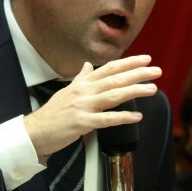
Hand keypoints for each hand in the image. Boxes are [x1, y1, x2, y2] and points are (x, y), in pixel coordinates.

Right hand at [23, 55, 160, 158]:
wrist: (35, 131)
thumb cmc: (53, 113)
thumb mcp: (67, 90)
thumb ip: (81, 77)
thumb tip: (88, 65)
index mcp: (83, 82)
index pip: (110, 68)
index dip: (129, 63)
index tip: (146, 59)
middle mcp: (84, 91)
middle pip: (115, 79)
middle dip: (138, 74)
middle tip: (156, 71)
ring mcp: (83, 106)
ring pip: (113, 95)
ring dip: (134, 91)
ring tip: (152, 89)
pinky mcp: (82, 122)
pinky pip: (106, 119)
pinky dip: (122, 117)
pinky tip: (137, 116)